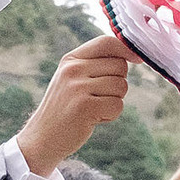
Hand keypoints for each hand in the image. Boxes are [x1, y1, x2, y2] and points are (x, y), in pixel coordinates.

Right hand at [16, 37, 136, 176]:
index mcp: (70, 59)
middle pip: (120, 66)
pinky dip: (111, 115)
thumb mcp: (73, 78)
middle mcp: (73, 70)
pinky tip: (93, 118)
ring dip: (114, 100)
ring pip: (121, 86)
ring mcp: (78, 88)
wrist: (42, 137)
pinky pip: (118, 105)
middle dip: (118, 82)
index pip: (106, 42)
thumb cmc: (65, 107)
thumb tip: (133, 54)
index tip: (137, 59)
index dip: (126, 49)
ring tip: (94, 107)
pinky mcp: (85, 107)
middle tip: (98, 97)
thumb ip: (96, 64)